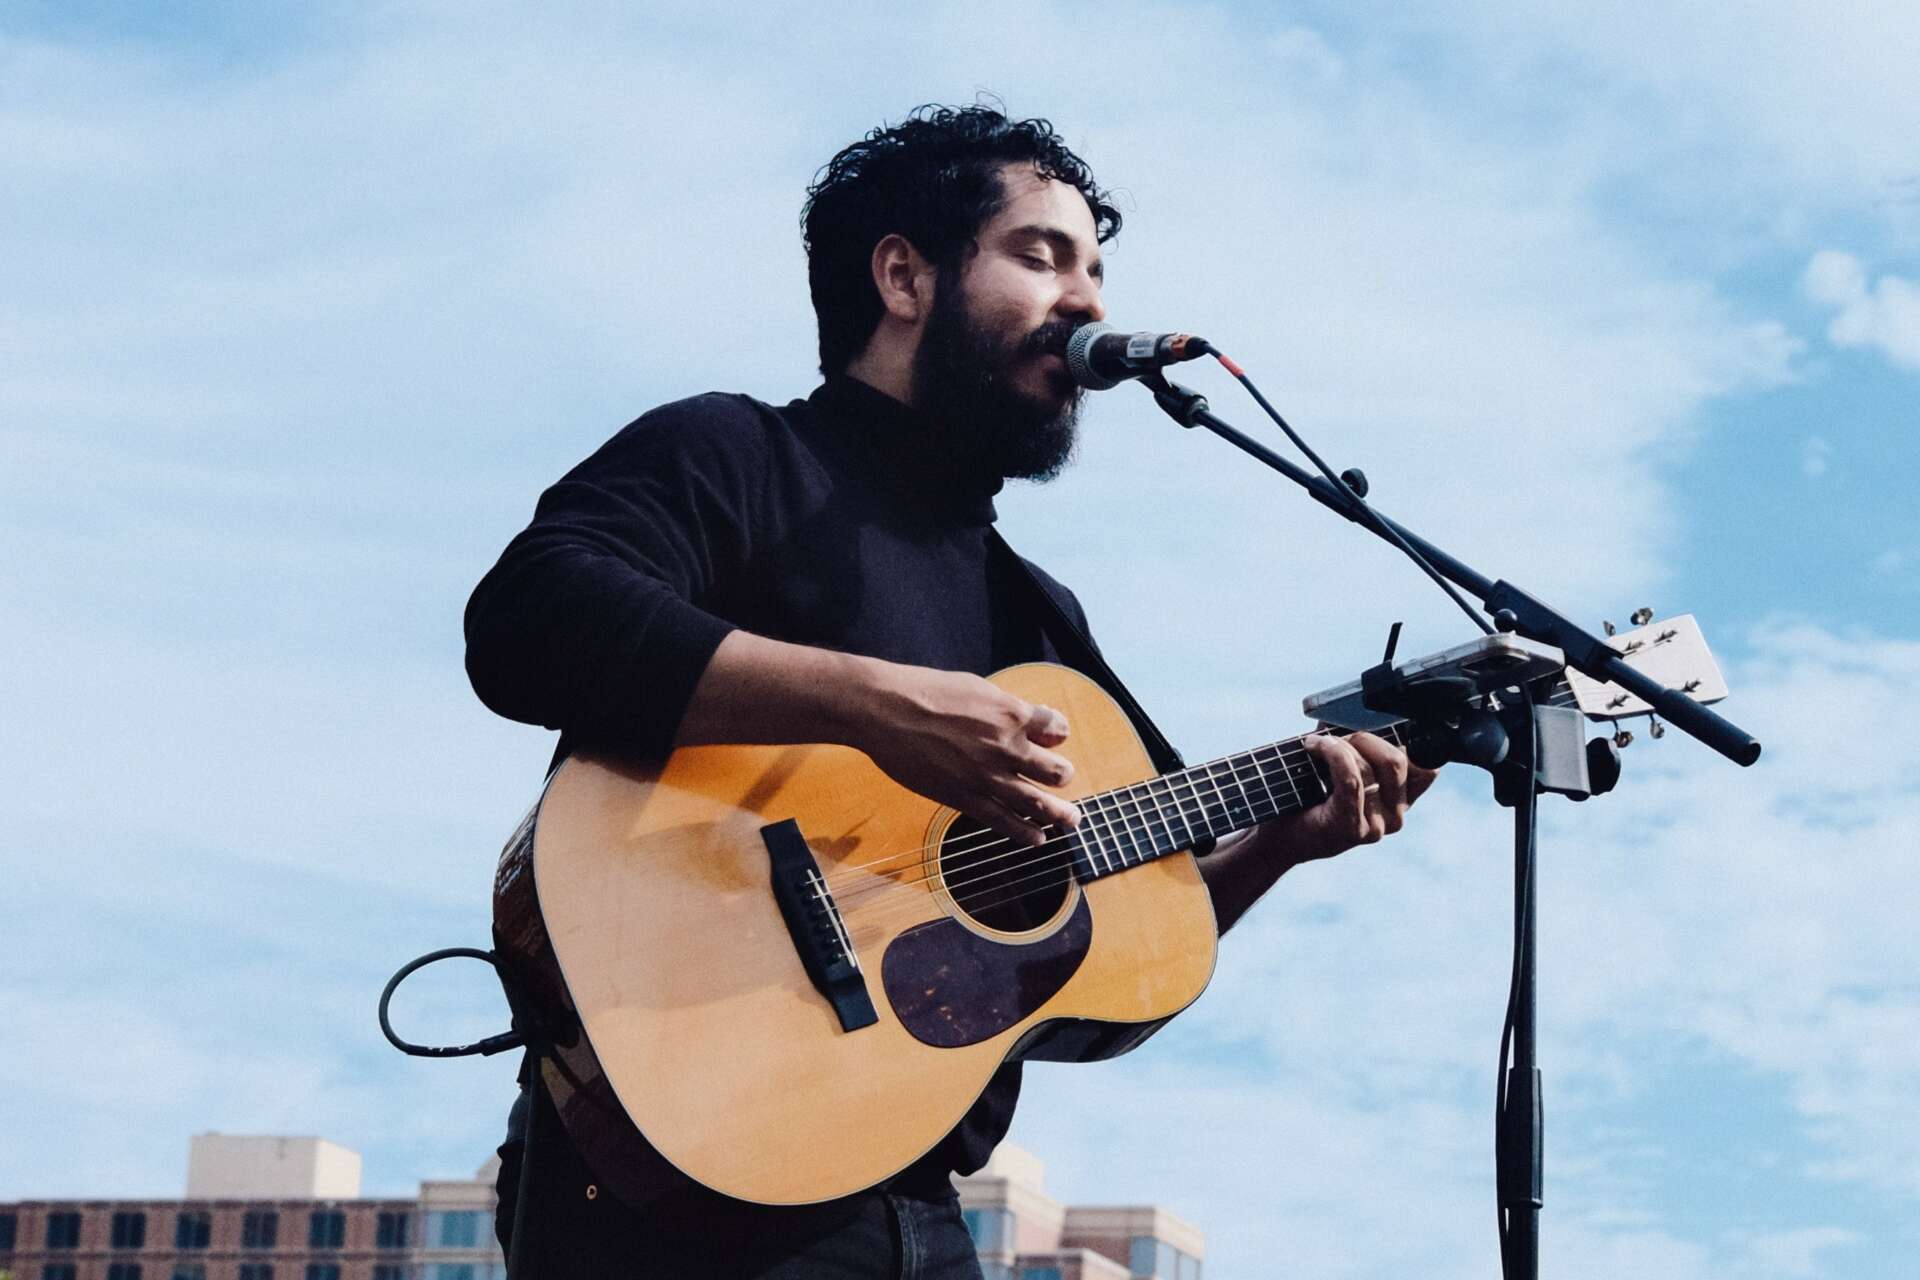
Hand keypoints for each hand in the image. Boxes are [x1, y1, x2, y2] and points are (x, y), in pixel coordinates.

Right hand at [854, 663, 1081, 847]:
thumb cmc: (927, 691)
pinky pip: (1004, 822)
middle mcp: (1006, 747)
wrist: (885, 711)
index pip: (1058, 729)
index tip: (1053, 739)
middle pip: (1057, 771)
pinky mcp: (964, 798)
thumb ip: (1008, 706)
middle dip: (1063, 775)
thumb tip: (1035, 716)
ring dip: (1059, 814)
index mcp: (1012, 714)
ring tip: (1070, 820)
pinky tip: (1037, 838)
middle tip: (1063, 779)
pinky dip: (1025, 833)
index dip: (1058, 734)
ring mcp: (986, 776)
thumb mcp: (977, 688)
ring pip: (1038, 803)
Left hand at [1272, 731, 1438, 864]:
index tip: (1380, 723)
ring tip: (1316, 744)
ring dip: (1339, 745)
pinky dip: (1332, 754)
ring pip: (1370, 767)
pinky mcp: (1352, 830)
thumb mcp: (1338, 758)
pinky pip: (1352, 779)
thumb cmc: (1305, 792)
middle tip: (1333, 737)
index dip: (1406, 739)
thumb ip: (1354, 736)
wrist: (1276, 831)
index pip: (1427, 766)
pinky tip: (1314, 746)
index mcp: (1400, 799)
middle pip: (1396, 760)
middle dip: (1363, 738)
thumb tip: (1353, 706)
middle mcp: (1396, 817)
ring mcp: (1377, 827)